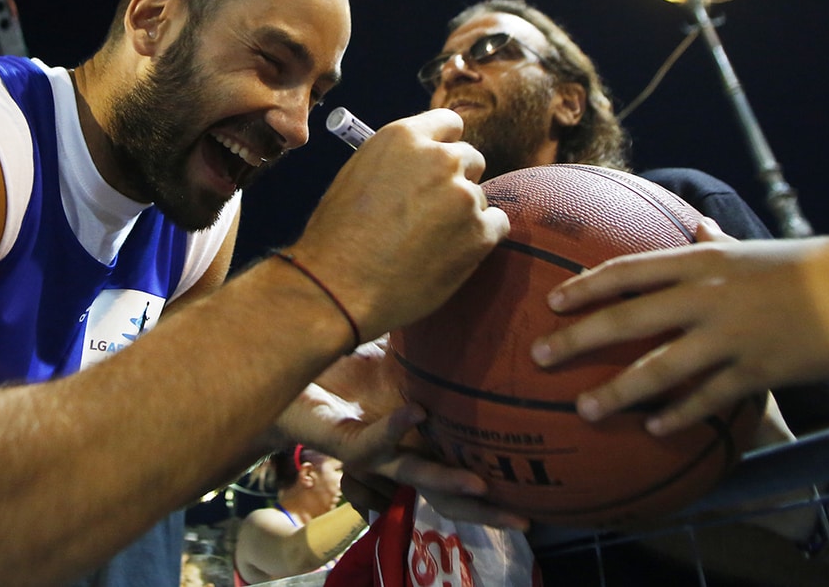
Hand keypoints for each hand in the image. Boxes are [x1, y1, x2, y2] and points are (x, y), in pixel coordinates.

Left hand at [280, 340, 528, 529]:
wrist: (285, 363)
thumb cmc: (343, 363)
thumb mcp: (399, 352)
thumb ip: (435, 344)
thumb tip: (479, 309)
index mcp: (421, 433)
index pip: (466, 463)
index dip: (500, 480)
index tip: (542, 488)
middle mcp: (402, 448)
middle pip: (447, 494)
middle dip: (484, 511)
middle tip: (523, 520)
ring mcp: (374, 450)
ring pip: (414, 477)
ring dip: (445, 481)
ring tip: (480, 485)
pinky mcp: (344, 441)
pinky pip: (373, 442)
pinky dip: (396, 427)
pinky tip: (416, 412)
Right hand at [288, 109, 508, 339]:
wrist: (340, 286)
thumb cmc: (337, 236)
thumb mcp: (357, 174)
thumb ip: (396, 160)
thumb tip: (418, 164)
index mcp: (404, 137)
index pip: (449, 123)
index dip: (444, 145)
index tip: (439, 165)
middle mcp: (440, 159)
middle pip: (470, 158)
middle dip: (455, 181)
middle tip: (432, 211)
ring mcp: (464, 195)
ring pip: (480, 196)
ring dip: (463, 214)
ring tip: (430, 242)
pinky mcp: (480, 233)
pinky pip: (497, 225)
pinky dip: (480, 238)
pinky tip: (450, 254)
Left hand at [530, 220, 828, 434]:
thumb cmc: (807, 266)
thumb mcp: (752, 247)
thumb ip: (715, 241)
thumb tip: (695, 223)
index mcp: (701, 261)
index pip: (629, 270)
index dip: (587, 287)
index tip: (553, 301)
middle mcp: (706, 296)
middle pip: (627, 318)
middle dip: (578, 338)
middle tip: (539, 355)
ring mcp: (729, 336)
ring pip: (659, 367)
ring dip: (618, 391)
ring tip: (584, 408)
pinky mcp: (756, 372)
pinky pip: (706, 398)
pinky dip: (677, 415)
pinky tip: (652, 429)